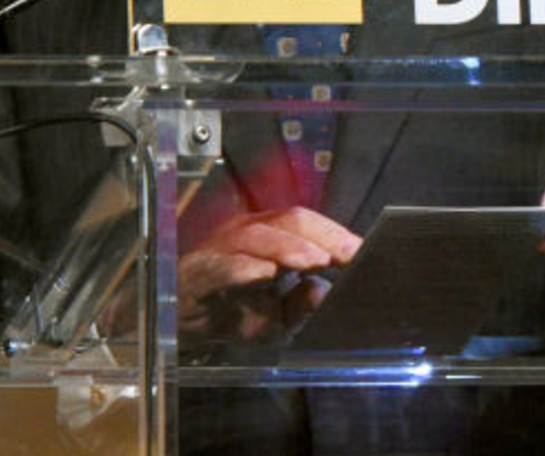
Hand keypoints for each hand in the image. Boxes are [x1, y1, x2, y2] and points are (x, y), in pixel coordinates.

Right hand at [178, 206, 360, 341]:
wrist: (180, 322)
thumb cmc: (231, 311)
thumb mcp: (274, 317)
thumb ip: (299, 306)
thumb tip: (322, 292)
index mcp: (270, 235)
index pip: (308, 224)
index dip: (336, 235)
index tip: (364, 252)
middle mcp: (249, 232)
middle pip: (289, 221)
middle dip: (322, 237)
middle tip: (348, 255)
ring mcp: (223, 247)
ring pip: (259, 236)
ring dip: (289, 248)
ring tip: (314, 261)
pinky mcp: (200, 270)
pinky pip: (223, 264)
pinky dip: (243, 268)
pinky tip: (263, 274)